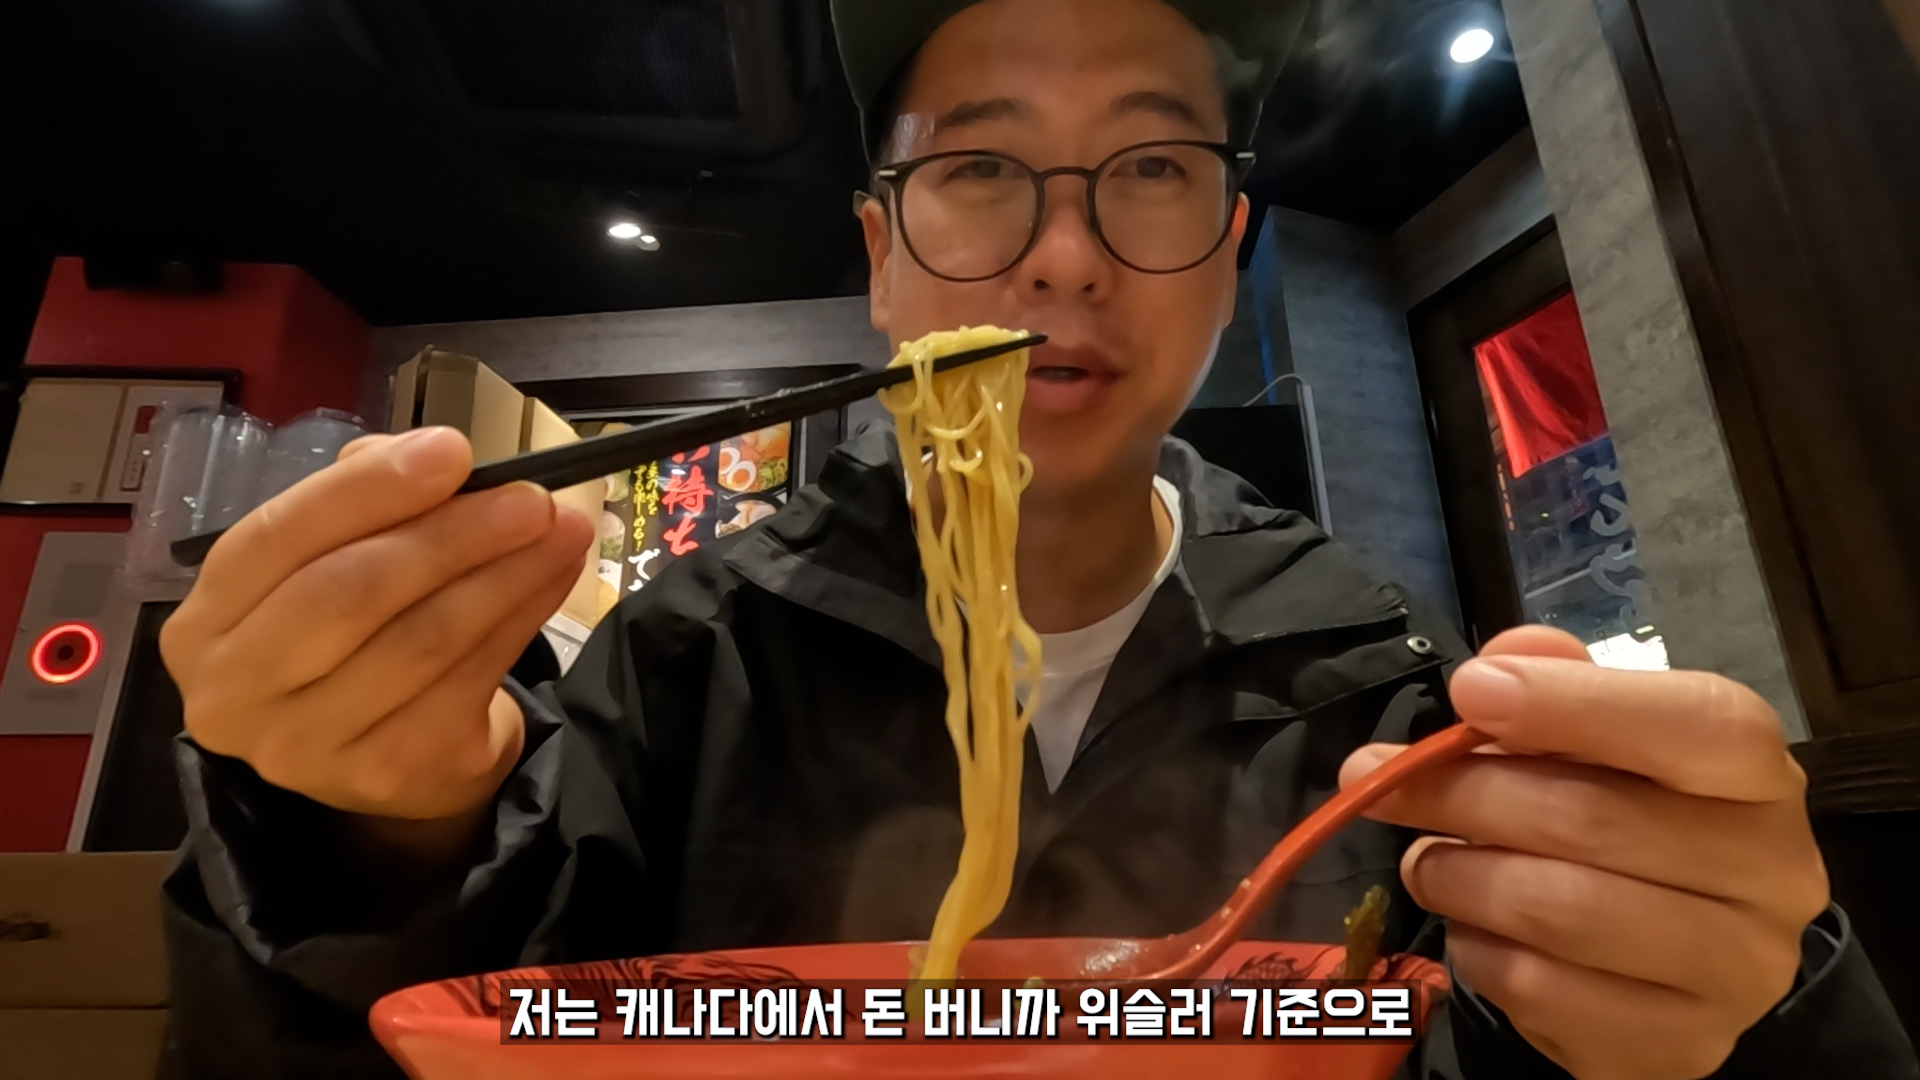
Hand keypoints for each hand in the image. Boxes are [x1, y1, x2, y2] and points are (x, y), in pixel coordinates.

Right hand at [161, 427, 594, 828]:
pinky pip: (467, 680)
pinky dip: (522, 619)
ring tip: (561, 528)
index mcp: (205, 623)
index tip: (452, 450)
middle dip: (450, 535)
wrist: (390, 755)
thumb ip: (362, 501)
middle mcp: (236, 693)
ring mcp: (307, 745)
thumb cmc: (350, 638)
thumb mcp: (331, 563)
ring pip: (421, 639)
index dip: (366, 490)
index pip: (277, 538)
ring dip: (505, 574)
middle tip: (528, 498)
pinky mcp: (386, 771)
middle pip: (350, 593)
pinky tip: (555, 578)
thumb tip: (430, 456)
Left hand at [1340, 626, 1828, 1079]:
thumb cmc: (1627, 818)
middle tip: (1382, 780)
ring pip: (1560, 910)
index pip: (1698, 726)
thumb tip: (1502, 663)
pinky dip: (1479, 952)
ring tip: (1426, 862)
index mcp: (1761, 777)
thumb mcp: (1600, 739)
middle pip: (1596, 819)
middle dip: (1465, 793)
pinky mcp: (1678, 1047)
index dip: (1577, 702)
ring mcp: (1735, 973)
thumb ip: (1557, 685)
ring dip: (1459, 877)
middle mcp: (1773, 876)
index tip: (1471, 691)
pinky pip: (1543, 991)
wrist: (1673, 954)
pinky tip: (1473, 928)